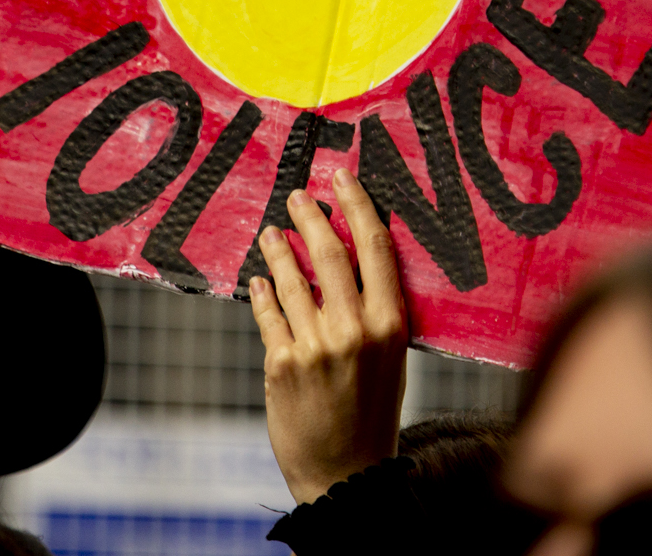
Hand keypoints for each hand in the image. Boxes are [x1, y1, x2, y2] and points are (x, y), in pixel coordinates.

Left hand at [250, 168, 409, 504]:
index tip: (342, 178)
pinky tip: (259, 279)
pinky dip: (262, 291)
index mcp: (391, 324)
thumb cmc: (372, 411)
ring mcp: (315, 346)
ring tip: (271, 232)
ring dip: (280, 248)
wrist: (347, 474)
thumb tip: (353, 256)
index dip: (356, 205)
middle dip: (311, 217)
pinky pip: (268, 314)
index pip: (375, 248)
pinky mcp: (281, 364)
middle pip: (331, 253)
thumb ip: (376, 311)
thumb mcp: (392, 359)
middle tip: (298, 195)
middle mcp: (355, 330)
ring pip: (293, 279)